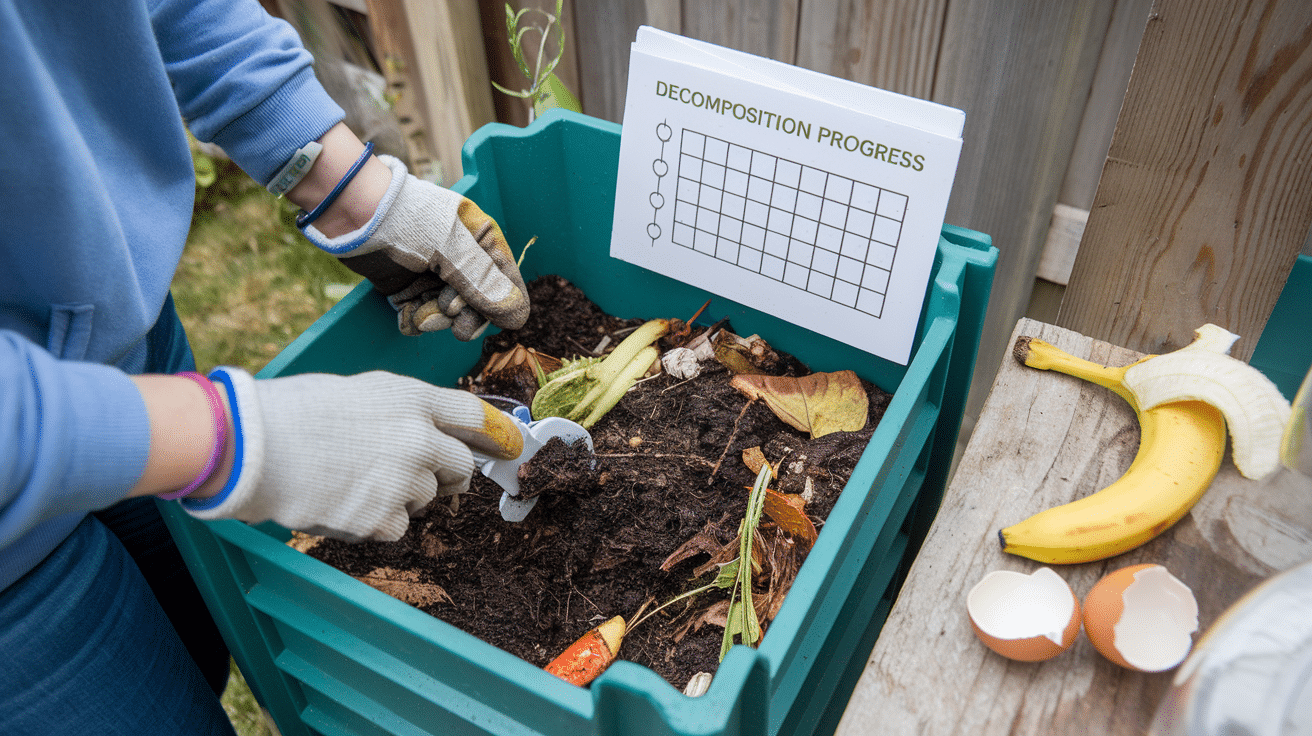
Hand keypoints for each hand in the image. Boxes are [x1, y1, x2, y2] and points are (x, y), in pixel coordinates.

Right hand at [182, 368, 522, 541]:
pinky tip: (344, 502)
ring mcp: (402, 480)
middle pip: (460, 466)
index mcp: (411, 398)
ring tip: (354, 479)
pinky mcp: (381, 518)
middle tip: (425, 476)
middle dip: (450, 474)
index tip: (511, 445)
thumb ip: (402, 411)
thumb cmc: (295, 413)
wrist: (254, 448)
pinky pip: (397, 527)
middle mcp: (417, 438)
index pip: (474, 415)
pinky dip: (377, 521)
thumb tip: (433, 433)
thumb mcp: (359, 392)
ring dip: (401, 496)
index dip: (496, 433)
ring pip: (425, 498)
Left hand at [301, 155, 529, 339]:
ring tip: (420, 315)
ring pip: (449, 317)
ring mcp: (434, 278)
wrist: (350, 214)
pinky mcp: (408, 292)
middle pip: (479, 306)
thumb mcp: (449, 246)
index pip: (507, 282)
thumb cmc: (404, 218)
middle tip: (450, 319)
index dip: (502, 304)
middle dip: (465, 317)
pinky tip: (406, 315)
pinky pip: (421, 319)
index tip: (496, 320)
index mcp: (481, 241)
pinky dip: (414, 322)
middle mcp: (461, 262)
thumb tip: (518, 317)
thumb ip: (482, 281)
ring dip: (436, 321)